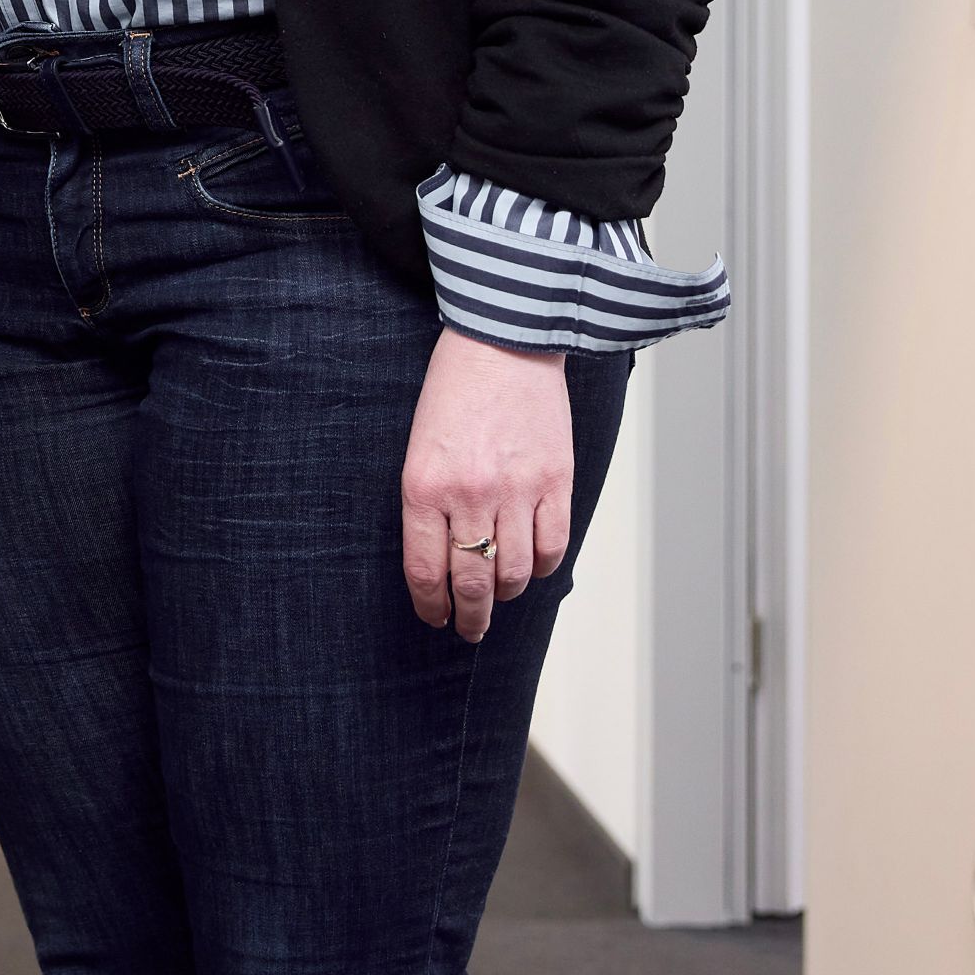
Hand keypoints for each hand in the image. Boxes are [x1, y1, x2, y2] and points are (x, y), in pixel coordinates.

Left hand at [401, 330, 573, 642]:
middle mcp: (470, 495)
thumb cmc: (454, 392)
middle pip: (471, 583)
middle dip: (470, 617)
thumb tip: (442, 563)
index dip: (431, 606)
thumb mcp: (419, 449)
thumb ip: (429, 505)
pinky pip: (551, 547)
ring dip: (505, 594)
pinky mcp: (555, 481)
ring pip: (514, 573)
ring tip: (499, 596)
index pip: (426, 571)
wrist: (503, 344)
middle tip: (470, 630)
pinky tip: (530, 565)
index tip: (435, 618)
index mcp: (425, 486)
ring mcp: (517, 491)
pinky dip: (541, 566)